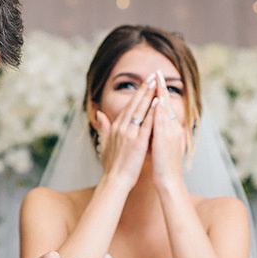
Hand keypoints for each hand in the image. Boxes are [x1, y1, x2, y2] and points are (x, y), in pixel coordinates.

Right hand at [95, 75, 156, 189]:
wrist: (115, 181)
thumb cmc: (111, 166)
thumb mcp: (104, 144)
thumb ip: (103, 128)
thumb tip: (99, 114)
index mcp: (115, 128)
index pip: (127, 106)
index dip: (136, 94)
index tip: (144, 83)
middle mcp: (121, 128)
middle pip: (134, 104)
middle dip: (144, 89)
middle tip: (152, 76)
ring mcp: (129, 134)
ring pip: (140, 110)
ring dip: (148, 96)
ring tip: (156, 83)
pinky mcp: (137, 142)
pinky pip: (146, 124)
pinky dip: (151, 113)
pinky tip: (157, 103)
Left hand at [150, 70, 186, 189]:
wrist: (169, 180)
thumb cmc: (164, 166)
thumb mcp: (162, 146)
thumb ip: (159, 133)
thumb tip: (155, 125)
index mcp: (171, 129)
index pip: (166, 107)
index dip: (162, 93)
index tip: (157, 81)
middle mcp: (173, 128)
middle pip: (167, 103)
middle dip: (162, 88)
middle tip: (158, 73)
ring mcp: (170, 133)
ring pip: (166, 109)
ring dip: (161, 94)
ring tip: (157, 80)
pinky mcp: (165, 139)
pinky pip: (162, 121)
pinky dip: (159, 109)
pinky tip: (156, 100)